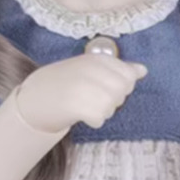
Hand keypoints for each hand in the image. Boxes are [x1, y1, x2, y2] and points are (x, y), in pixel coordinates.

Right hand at [15, 54, 146, 133]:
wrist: (36, 95)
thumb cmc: (68, 82)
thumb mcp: (92, 69)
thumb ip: (119, 69)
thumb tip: (143, 70)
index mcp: (96, 59)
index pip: (128, 74)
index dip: (121, 85)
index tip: (105, 85)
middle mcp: (90, 69)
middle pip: (123, 91)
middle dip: (114, 99)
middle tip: (94, 97)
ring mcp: (83, 86)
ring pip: (113, 105)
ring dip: (103, 111)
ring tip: (86, 105)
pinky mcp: (76, 104)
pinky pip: (100, 118)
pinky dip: (95, 120)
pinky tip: (82, 114)